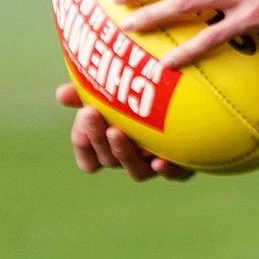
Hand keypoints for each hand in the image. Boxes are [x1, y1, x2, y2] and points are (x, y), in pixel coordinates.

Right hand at [54, 83, 192, 181]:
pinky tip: (160, 160)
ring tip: (118, 132)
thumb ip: (93, 89)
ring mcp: (157, 161)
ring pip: (136, 170)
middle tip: (91, 113)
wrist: (198, 95)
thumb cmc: (149, 89)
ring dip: (124, 153)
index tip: (80, 121)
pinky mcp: (184, 162)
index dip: (83, 143)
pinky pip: (175, 174)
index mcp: (114, 144)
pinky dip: (167, 171)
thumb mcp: (120, 84)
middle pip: (108, 158)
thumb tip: (60, 94)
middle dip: (96, 136)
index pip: (90, 156)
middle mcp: (134, 156)